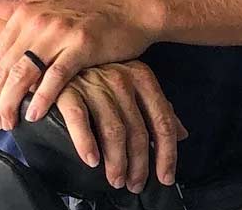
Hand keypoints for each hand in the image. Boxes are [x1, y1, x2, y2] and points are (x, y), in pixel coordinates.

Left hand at [0, 0, 160, 128]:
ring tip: (9, 122)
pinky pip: (56, 76)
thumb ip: (17, 4)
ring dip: (12, 102)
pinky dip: (43, 97)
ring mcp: (60, 33)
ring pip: (24, 73)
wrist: (131, 7)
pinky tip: (35, 114)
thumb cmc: (90, 7)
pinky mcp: (82, 46)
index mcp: (28, 12)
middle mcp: (39, 21)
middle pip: (5, 66)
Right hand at [54, 60, 188, 191]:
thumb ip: (157, 108)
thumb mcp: (133, 87)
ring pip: (113, 130)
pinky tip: (91, 160)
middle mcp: (121, 79)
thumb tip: (182, 134)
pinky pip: (80, 120)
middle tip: (135, 183)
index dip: (166, 153)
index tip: (165, 176)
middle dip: (139, 164)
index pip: (162, 120)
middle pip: (138, 130)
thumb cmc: (99, 76)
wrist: (59, 58)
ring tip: (116, 179)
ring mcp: (95, 84)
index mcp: (141, 77)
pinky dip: (86, 143)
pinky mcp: (68, 90)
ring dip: (116, 161)